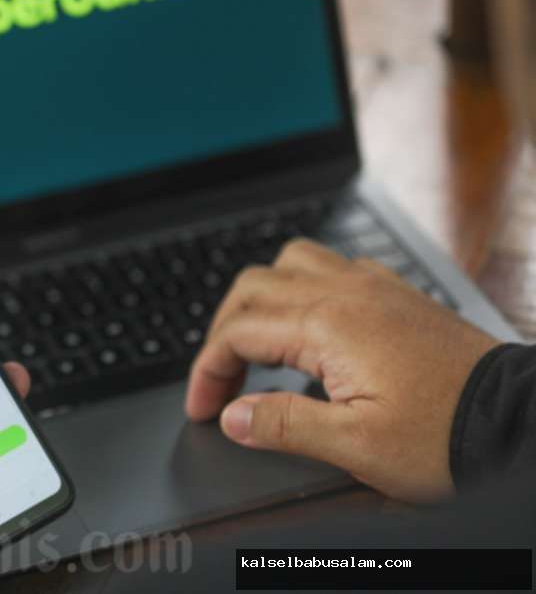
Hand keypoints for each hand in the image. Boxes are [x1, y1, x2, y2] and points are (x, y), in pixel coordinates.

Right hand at [185, 239, 499, 501]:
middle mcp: (346, 292)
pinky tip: (309, 325)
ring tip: (255, 343)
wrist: (516, 422)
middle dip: (223, 332)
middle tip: (221, 382)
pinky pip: (331, 265)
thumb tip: (234, 416)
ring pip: (290, 262)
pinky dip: (301, 288)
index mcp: (329, 325)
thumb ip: (284, 425)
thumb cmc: (447, 436)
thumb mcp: (357, 446)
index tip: (204, 407)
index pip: (239, 333)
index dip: (208, 370)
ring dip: (260, 298)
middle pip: (252, 288)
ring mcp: (373, 286)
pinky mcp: (395, 293)